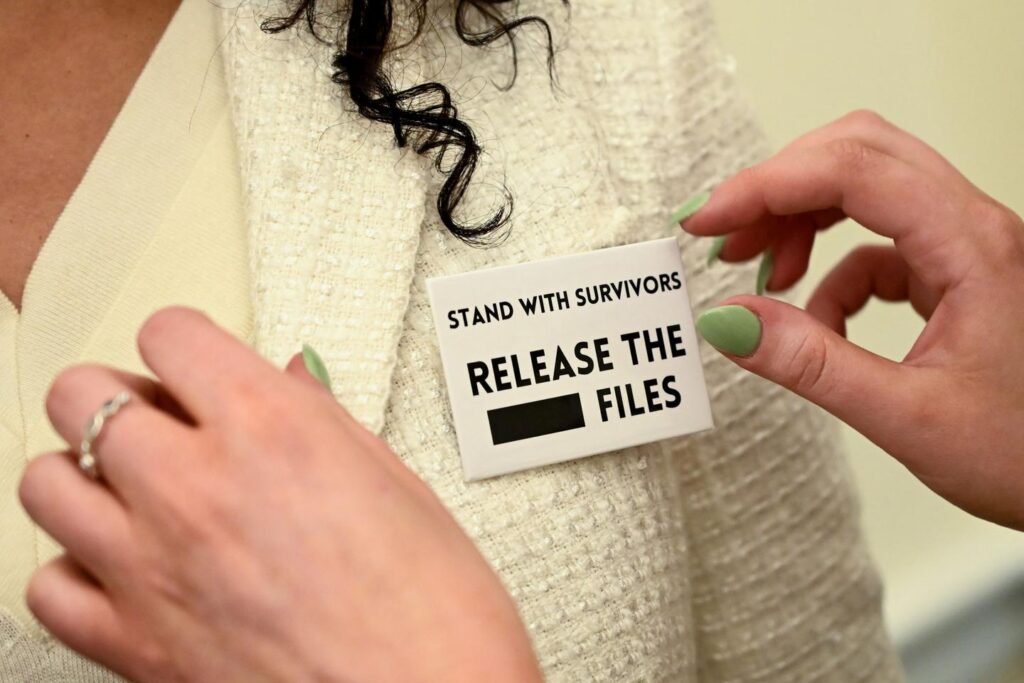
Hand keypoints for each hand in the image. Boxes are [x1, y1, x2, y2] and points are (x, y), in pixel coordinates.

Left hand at [18, 307, 541, 682]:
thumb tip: (292, 384)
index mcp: (271, 429)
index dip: (184, 343)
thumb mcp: (396, 485)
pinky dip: (76, 567)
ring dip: (86, 473)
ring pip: (46, 481)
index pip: (169, 335)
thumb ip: (325, 422)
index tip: (195, 363)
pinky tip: (125, 565)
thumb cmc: (435, 613)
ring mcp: (152, 568)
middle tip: (160, 419)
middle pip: (81, 395)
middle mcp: (196, 488)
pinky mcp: (133, 645)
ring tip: (134, 489)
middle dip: (118, 396)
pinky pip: (50, 586)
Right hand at [681, 110, 1023, 529]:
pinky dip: (833, 271)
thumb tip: (729, 320)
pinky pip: (880, 244)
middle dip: (779, 188)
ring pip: (868, 189)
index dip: (766, 185)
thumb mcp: (907, 417)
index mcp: (972, 246)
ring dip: (803, 221)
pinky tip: (817, 321)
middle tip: (722, 238)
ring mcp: (969, 246)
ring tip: (761, 273)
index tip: (705, 222)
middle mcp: (975, 227)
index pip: (852, 171)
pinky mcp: (959, 272)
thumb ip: (812, 364)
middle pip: (859, 156)